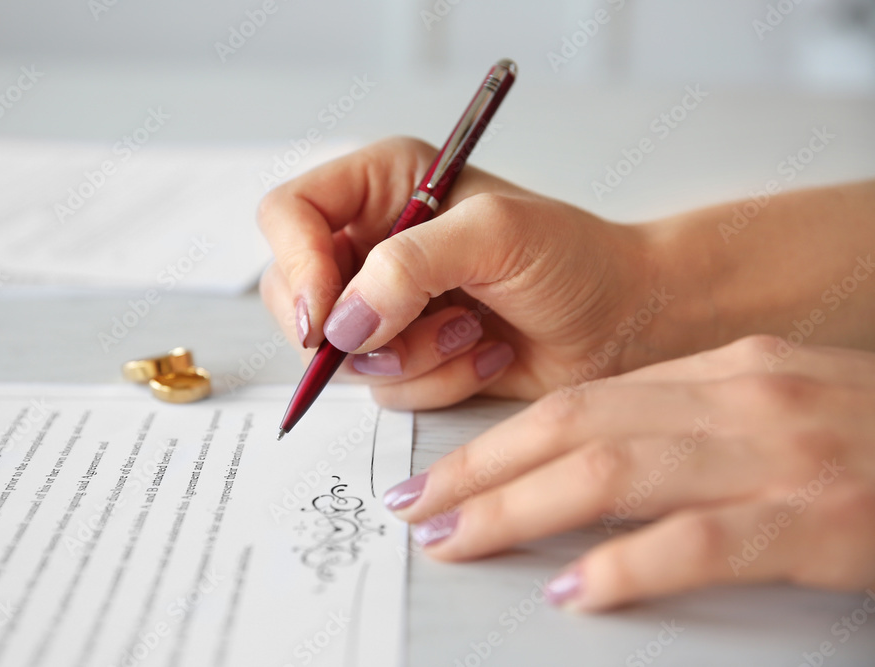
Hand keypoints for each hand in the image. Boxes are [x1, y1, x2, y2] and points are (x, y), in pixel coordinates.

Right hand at [258, 137, 672, 408]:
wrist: (622, 321)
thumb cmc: (574, 259)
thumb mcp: (494, 235)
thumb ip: (408, 266)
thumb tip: (340, 325)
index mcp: (384, 185)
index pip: (289, 215)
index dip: (295, 265)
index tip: (326, 317)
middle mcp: (375, 244)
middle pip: (294, 294)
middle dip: (353, 329)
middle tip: (406, 330)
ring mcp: (387, 306)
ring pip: (340, 355)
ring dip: (413, 357)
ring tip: (473, 331)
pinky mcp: (409, 357)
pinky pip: (385, 389)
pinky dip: (437, 381)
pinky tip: (484, 354)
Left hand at [383, 335, 874, 610]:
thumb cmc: (868, 436)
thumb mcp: (771, 402)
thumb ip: (683, 417)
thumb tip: (588, 450)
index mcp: (723, 369)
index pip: (579, 398)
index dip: (498, 437)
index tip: (443, 471)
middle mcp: (739, 396)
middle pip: (576, 427)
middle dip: (483, 470)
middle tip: (421, 507)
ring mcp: (777, 455)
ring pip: (613, 472)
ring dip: (521, 510)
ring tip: (461, 541)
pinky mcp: (815, 520)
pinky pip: (698, 542)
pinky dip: (626, 566)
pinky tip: (575, 592)